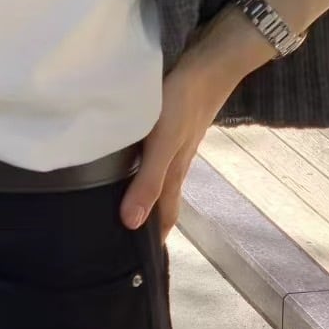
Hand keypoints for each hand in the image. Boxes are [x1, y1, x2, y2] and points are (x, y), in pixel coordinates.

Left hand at [121, 46, 244, 236]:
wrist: (209, 64)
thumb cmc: (183, 104)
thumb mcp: (162, 145)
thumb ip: (147, 182)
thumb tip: (130, 224)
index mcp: (174, 174)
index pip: (165, 217)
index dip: (154, 240)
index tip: (138, 264)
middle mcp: (175, 164)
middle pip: (161, 200)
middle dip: (147, 221)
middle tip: (121, 238)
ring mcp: (174, 145)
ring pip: (157, 178)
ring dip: (143, 194)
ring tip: (119, 204)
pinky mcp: (170, 126)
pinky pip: (153, 156)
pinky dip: (140, 167)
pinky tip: (126, 160)